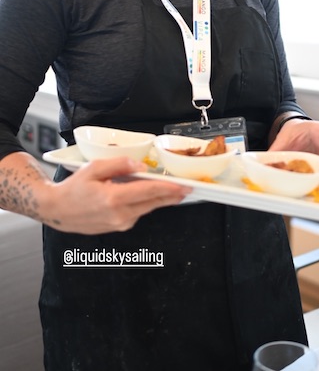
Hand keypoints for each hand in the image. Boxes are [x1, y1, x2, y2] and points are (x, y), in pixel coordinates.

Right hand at [44, 156, 191, 233]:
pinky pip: (137, 213)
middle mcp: (119, 215)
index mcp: (113, 199)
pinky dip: (145, 204)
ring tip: (174, 191)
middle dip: (172, 196)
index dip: (169, 188)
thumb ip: (119, 164)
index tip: (184, 186)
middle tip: (188, 189)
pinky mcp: (118, 227)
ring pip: (147, 209)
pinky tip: (147, 196)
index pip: (149, 192)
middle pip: (153, 203)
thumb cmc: (73, 189)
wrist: (58, 210)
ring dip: (160, 200)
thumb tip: (140, 167)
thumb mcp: (94, 168)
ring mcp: (119, 223)